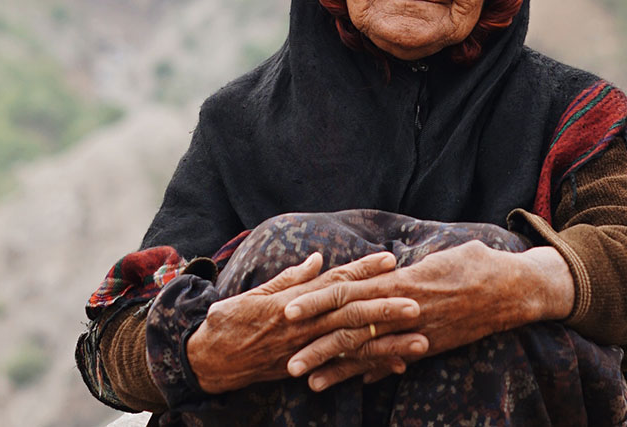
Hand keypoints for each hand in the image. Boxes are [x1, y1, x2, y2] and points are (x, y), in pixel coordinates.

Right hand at [186, 251, 427, 393]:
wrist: (207, 362)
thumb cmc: (227, 322)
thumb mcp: (254, 294)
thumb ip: (289, 279)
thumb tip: (317, 259)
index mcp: (293, 301)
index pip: (334, 282)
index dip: (362, 270)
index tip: (389, 260)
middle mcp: (303, 324)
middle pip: (350, 313)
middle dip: (384, 307)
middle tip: (416, 301)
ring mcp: (306, 349)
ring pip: (353, 342)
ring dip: (387, 340)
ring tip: (418, 337)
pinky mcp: (306, 367)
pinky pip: (343, 367)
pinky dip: (370, 365)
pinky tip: (396, 364)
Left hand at [283, 241, 573, 390]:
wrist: (513, 289)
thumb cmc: (473, 263)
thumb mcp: (433, 257)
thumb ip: (401, 269)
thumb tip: (380, 268)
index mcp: (398, 282)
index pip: (348, 291)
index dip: (317, 300)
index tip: (288, 309)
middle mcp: (403, 309)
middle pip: (351, 328)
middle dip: (316, 344)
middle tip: (284, 358)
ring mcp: (415, 332)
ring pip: (368, 351)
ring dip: (336, 368)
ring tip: (306, 380)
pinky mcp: (429, 346)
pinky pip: (393, 361)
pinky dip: (371, 371)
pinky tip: (350, 382)